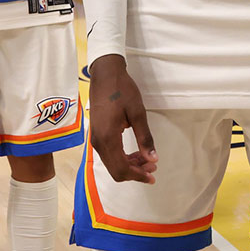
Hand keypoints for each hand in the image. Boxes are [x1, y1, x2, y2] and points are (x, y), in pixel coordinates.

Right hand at [88, 55, 157, 183]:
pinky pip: (109, 154)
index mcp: (108, 138)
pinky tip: (135, 153)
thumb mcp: (138, 113)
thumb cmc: (122, 90)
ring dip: (129, 166)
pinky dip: (122, 158)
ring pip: (112, 164)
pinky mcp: (97, 134)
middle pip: (115, 170)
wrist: (105, 74)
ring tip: (147, 159)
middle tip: (153, 166)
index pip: (121, 169)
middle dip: (135, 172)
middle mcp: (98, 143)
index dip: (138, 176)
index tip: (153, 175)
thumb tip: (153, 159)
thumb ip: (145, 138)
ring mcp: (96, 139)